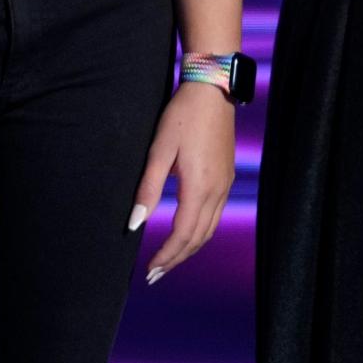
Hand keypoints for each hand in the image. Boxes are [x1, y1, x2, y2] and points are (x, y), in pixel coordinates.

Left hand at [129, 82, 234, 283]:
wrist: (212, 88)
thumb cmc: (183, 115)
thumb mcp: (160, 150)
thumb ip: (148, 188)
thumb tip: (135, 223)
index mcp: (199, 187)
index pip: (182, 235)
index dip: (166, 255)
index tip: (150, 270)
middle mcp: (217, 190)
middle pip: (198, 238)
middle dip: (177, 258)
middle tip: (155, 274)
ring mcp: (225, 183)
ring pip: (209, 228)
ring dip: (189, 247)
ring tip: (169, 259)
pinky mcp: (227, 174)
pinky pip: (215, 214)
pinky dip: (200, 231)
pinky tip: (187, 231)